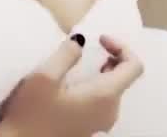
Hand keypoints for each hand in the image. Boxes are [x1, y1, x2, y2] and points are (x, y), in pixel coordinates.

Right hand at [0, 33, 143, 136]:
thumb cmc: (31, 114)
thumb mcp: (44, 77)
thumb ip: (67, 54)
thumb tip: (80, 41)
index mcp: (104, 96)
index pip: (135, 66)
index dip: (122, 46)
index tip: (99, 39)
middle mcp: (110, 112)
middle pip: (125, 78)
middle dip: (113, 57)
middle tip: (93, 46)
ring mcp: (102, 124)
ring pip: (114, 91)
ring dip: (104, 73)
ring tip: (83, 64)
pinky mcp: (91, 131)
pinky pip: (103, 104)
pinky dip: (97, 87)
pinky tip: (76, 85)